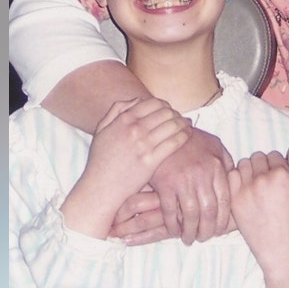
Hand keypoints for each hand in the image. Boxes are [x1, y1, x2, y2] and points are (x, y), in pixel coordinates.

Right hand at [62, 98, 190, 236]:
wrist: (100, 188)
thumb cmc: (100, 161)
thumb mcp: (102, 130)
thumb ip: (117, 110)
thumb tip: (137, 100)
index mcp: (123, 119)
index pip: (153, 103)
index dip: (165, 104)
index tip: (169, 110)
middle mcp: (134, 129)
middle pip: (165, 112)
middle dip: (176, 113)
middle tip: (180, 118)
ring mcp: (143, 145)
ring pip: (172, 125)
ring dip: (183, 122)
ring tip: (188, 124)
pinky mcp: (151, 161)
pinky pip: (174, 143)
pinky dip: (184, 135)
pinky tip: (188, 135)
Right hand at [147, 126, 233, 244]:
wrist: (164, 130)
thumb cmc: (191, 140)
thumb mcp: (215, 146)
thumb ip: (226, 164)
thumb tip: (236, 181)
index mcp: (216, 167)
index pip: (224, 201)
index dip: (222, 220)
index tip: (219, 231)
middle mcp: (202, 176)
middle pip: (209, 212)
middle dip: (207, 231)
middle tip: (204, 238)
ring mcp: (183, 180)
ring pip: (191, 215)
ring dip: (190, 232)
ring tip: (189, 238)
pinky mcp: (165, 184)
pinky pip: (170, 212)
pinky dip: (172, 225)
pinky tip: (174, 230)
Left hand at [227, 143, 288, 287]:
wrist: (281, 248)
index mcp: (282, 174)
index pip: (274, 155)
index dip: (276, 164)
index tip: (277, 176)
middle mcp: (263, 179)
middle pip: (258, 157)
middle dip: (262, 165)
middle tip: (266, 180)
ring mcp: (246, 189)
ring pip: (243, 164)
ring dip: (249, 170)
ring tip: (255, 184)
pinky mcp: (235, 200)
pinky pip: (231, 176)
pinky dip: (236, 179)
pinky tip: (244, 189)